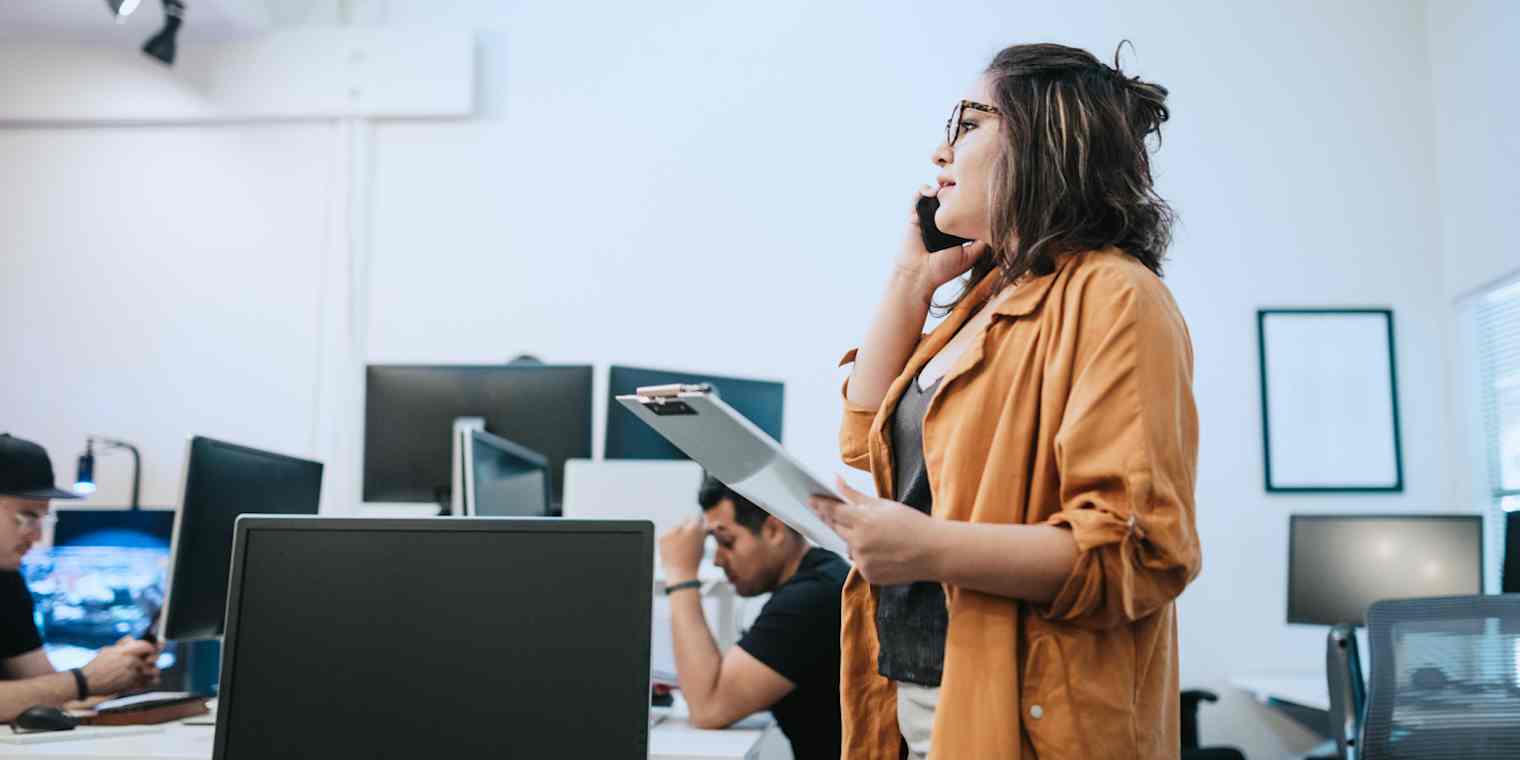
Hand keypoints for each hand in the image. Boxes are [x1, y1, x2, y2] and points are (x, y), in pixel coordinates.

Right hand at [81, 637, 160, 695]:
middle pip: (153, 659)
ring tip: (149, 673)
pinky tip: (144, 682)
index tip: (151, 651)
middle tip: (151, 662)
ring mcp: (132, 674)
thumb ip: (123, 644)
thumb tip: (132, 638)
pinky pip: (146, 683)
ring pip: (152, 672)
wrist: (87, 681)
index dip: (152, 648)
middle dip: (152, 661)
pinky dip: (146, 683)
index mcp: (126, 651)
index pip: (148, 646)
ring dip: (151, 672)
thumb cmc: (96, 665)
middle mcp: (131, 661)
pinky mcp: (130, 685)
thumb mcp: (108, 650)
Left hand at [659, 518, 706, 582]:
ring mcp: (670, 532)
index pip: (696, 517)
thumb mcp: (702, 545)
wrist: (681, 574)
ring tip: (679, 547)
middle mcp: (682, 528)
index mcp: (695, 528)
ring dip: (677, 532)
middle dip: (686, 525)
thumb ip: (704, 532)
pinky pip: (666, 534)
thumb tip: (707, 523)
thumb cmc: (693, 561)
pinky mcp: (662, 538)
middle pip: (684, 518)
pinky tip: (672, 549)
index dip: (696, 523)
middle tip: (686, 538)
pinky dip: (669, 539)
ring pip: (675, 527)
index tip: (695, 529)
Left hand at [810, 477, 942, 585]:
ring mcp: (862, 561)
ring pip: (849, 547)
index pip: (832, 511)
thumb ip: (855, 495)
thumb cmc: (912, 523)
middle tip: (828, 512)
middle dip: (833, 520)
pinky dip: (866, 555)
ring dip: (852, 539)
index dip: (820, 505)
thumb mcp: (884, 504)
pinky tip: (882, 550)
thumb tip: (834, 480)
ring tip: (872, 533)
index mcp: (862, 521)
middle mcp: (858, 542)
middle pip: (836, 529)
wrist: (934, 552)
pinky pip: (860, 563)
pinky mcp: (869, 576)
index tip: (810, 500)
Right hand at [894, 186, 987, 298]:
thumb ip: (982, 243)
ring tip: (948, 187)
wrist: (919, 274)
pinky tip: (933, 192)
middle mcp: (941, 220)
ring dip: (943, 185)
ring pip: (936, 191)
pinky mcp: (913, 214)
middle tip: (966, 184)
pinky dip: (925, 189)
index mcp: (954, 227)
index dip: (971, 197)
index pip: (964, 206)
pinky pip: (918, 194)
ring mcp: (927, 215)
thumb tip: (999, 227)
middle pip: (951, 196)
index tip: (979, 191)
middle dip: (958, 187)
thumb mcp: (970, 255)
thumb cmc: (943, 269)